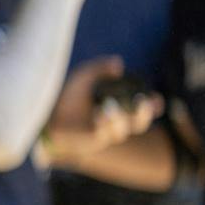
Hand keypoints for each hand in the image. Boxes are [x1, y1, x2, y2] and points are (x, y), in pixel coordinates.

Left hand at [42, 57, 162, 163]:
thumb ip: (100, 68)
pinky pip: (105, 134)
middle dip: (144, 114)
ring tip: (108, 108)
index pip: (144, 108)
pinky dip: (104, 124)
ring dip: (118, 119)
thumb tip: (118, 63)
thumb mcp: (83, 76)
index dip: (153, 105)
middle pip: (139, 123)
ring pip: (122, 129)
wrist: (49, 114)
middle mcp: (116, 122)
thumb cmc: (68, 96)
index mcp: (120, 106)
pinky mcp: (94, 141)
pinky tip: (99, 115)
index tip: (155, 99)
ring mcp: (106, 133)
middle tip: (143, 103)